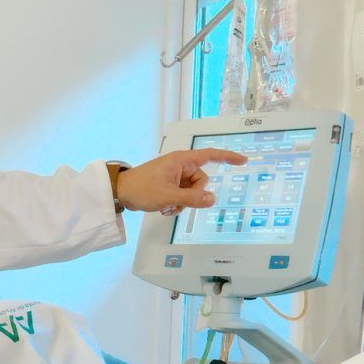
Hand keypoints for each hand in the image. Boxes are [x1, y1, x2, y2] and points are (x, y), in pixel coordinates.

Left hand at [115, 148, 246, 212]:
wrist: (120, 192)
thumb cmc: (142, 189)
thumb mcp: (169, 196)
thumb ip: (192, 199)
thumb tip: (212, 200)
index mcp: (181, 160)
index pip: (210, 156)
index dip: (228, 157)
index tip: (243, 160)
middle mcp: (180, 166)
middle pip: (201, 181)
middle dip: (193, 195)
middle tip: (176, 201)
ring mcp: (174, 176)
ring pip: (192, 191)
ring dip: (183, 202)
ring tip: (167, 206)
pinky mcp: (169, 184)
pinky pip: (182, 195)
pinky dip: (177, 203)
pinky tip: (164, 208)